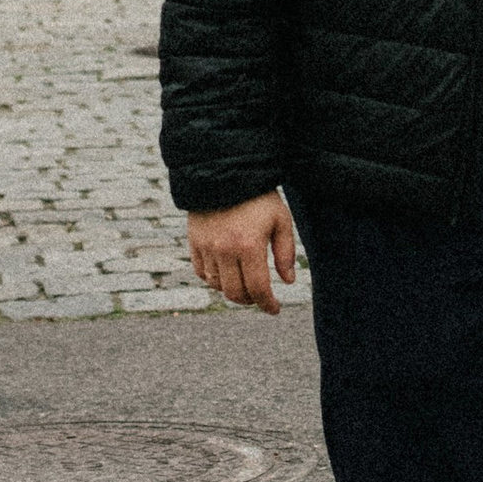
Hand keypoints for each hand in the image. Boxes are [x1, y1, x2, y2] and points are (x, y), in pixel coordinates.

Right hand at [188, 192, 300, 312]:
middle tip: (260, 297)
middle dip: (251, 300)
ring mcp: (207, 247)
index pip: (258, 288)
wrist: (225, 172)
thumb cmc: (258, 196)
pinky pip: (201, 273)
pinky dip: (214, 280)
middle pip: (236, 293)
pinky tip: (226, 275)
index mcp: (249, 246)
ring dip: (233, 291)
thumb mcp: (280, 219)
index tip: (275, 309)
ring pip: (217, 286)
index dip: (268, 304)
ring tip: (245, 284)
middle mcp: (225, 250)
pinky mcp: (194, 242)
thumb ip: (285, 252)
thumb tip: (287, 281)